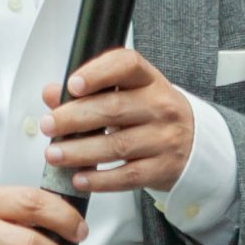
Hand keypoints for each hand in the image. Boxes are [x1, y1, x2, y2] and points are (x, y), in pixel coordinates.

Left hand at [40, 47, 195, 195]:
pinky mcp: (163, 168)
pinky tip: (79, 178)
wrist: (194, 143)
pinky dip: (100, 179)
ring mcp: (164, 139)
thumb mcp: (128, 94)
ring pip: (117, 145)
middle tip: (49, 125)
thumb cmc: (152, 114)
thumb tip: (51, 94)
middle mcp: (160, 106)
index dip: (99, 73)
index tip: (73, 85)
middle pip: (114, 109)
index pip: (127, 65)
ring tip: (54, 154)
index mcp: (149, 80)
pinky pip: (128, 175)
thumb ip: (88, 92)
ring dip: (80, 151)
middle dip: (74, 118)